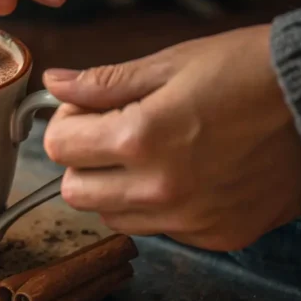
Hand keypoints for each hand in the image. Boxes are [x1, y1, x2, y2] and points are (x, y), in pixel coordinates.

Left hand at [42, 25, 300, 251]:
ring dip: (115, 187)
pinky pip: (161, 229)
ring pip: (113, 217)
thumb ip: (103, 83)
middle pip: (75, 192)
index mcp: (141, 137)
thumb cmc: (246, 72)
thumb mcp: (169, 64)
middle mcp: (161, 188)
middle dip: (82, 161)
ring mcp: (191, 218)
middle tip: (109, 134)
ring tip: (149, 152)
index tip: (85, 112)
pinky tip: (184, 172)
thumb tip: (54, 83)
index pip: (58, 148)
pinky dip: (158, 206)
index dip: (66, 123)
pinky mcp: (218, 235)